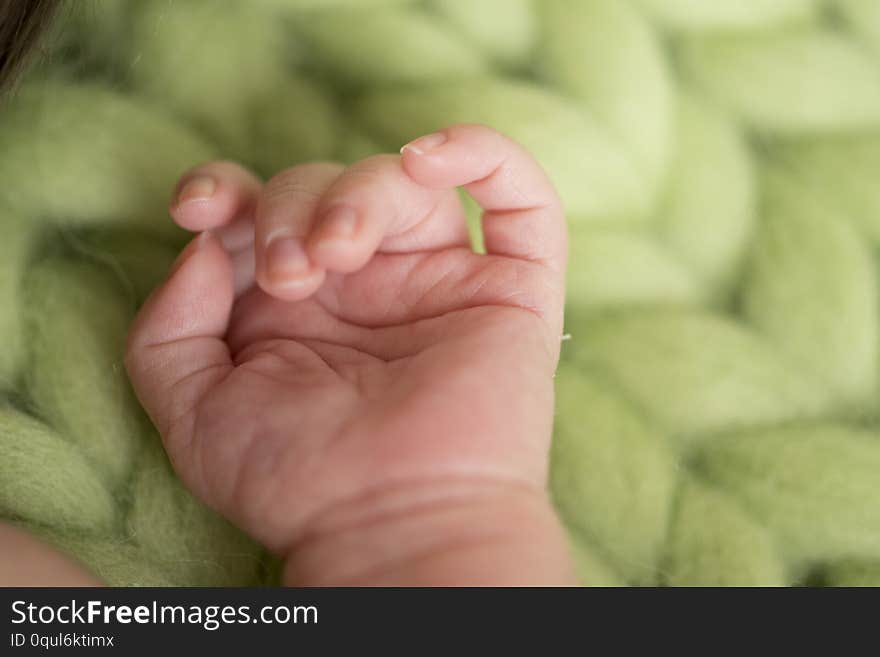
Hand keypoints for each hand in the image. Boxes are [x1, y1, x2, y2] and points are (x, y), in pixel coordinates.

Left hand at [125, 125, 572, 584]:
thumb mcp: (193, 409)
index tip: (200, 207)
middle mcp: (367, 285)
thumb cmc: (296, 481)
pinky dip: (483, 154)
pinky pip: (521, 202)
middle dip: (294, 210)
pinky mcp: (511, 292)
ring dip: (359, 194)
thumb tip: (204, 246)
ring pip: (405, 183)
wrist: (391, 525)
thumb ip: (168, 326)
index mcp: (297, 305)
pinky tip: (427, 157)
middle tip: (291, 278)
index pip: (263, 210)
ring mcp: (441, 282)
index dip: (225, 188)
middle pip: (328, 186)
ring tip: (338, 251)